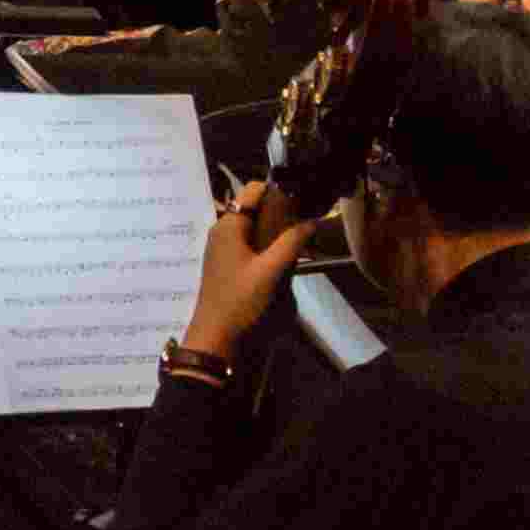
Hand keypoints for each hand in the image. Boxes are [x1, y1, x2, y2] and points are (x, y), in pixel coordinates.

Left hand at [184, 186, 321, 359]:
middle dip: (281, 213)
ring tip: (303, 242)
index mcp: (228, 225)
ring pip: (255, 230)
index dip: (278, 189)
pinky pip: (252, 247)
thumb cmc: (242, 301)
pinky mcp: (229, 267)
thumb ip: (292, 242)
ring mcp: (224, 250)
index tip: (305, 198)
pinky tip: (287, 260)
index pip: (253, 190)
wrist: (217, 340)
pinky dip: (269, 248)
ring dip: (277, 233)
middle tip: (309, 222)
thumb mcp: (272, 270)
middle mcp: (222, 232)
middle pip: (255, 209)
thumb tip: (311, 221)